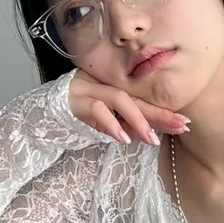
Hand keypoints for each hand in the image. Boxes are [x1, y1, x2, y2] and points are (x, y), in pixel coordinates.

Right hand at [68, 71, 189, 145]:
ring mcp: (87, 89)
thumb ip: (125, 126)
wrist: (39, 118)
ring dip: (138, 120)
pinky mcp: (74, 99)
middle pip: (136, 98)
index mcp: (111, 88)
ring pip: (119, 99)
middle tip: (181, 126)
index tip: (184, 123)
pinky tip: (122, 138)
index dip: (163, 111)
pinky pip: (96, 109)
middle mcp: (102, 84)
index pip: (142, 100)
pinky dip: (111, 124)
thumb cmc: (74, 120)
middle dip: (159, 114)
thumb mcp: (105, 125)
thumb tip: (150, 135)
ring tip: (152, 138)